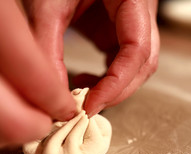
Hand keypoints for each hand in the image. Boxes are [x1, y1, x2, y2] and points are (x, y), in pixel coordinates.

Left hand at [23, 0, 159, 116]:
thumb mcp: (47, 6)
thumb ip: (47, 49)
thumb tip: (56, 98)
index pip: (138, 48)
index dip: (117, 83)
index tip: (90, 105)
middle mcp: (140, 12)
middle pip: (144, 63)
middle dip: (116, 91)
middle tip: (85, 107)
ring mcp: (132, 24)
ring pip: (137, 67)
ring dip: (113, 88)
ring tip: (82, 93)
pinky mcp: (119, 33)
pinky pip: (123, 63)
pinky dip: (107, 80)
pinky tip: (85, 81)